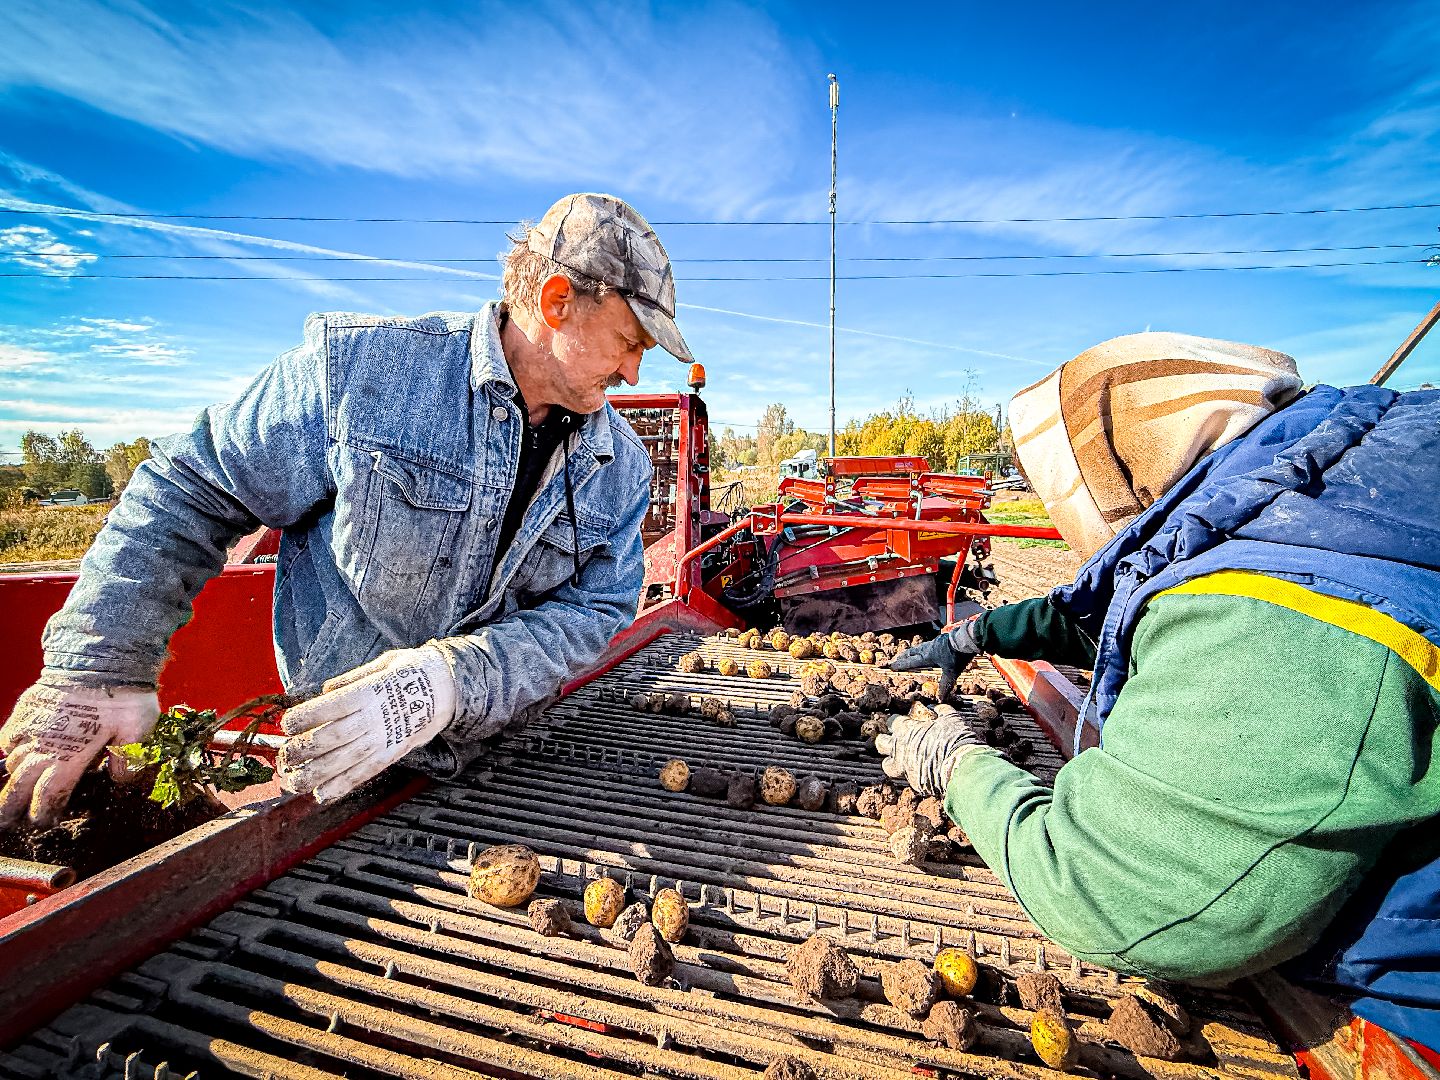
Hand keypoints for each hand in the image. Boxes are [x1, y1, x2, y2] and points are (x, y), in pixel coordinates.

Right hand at [0, 678, 158, 828]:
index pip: (49, 795)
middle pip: (19, 786)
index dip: (44, 813)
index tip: (44, 822)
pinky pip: (6, 737)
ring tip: (16, 790)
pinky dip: (7, 749)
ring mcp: (31, 728)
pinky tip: (14, 753)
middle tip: (5, 822)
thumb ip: (129, 759)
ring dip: (14, 778)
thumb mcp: (138, 730)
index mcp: (71, 757)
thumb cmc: (123, 696)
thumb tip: (119, 780)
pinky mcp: (25, 711)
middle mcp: (44, 746)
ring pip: (11, 762)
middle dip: (10, 808)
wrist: (101, 657)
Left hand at [278, 645, 455, 801]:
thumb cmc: (414, 671)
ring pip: (345, 760)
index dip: (307, 716)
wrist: (450, 688)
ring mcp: (385, 738)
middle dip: (304, 749)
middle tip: (284, 756)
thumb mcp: (384, 663)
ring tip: (293, 782)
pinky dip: (343, 786)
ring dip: (316, 774)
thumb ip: (352, 679)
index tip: (287, 723)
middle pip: (334, 736)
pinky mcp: (393, 753)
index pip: (332, 706)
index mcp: (371, 691)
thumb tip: (324, 691)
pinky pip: (365, 773)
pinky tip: (322, 794)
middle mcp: (376, 717)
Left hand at [874, 705, 986, 796]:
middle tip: (895, 740)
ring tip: (902, 760)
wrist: (961, 765)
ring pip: (888, 766)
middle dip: (885, 741)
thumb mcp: (950, 718)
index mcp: (907, 731)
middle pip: (881, 743)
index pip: (893, 721)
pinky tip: (925, 772)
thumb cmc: (955, 739)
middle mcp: (901, 749)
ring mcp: (905, 768)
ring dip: (893, 762)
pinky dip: (916, 774)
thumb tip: (937, 708)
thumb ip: (942, 711)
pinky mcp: (915, 783)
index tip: (903, 721)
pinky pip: (910, 778)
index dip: (897, 721)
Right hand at [888, 616, 981, 699]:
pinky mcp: (942, 640)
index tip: (892, 666)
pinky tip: (928, 649)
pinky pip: (928, 645)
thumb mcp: (951, 673)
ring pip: (920, 647)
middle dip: (904, 656)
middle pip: (913, 652)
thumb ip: (945, 685)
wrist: (967, 639)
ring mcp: (935, 643)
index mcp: (928, 656)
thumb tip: (940, 699)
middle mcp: (929, 648)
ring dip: (913, 651)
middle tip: (897, 658)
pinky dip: (923, 648)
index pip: (911, 662)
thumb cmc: (957, 656)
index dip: (901, 665)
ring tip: (910, 653)